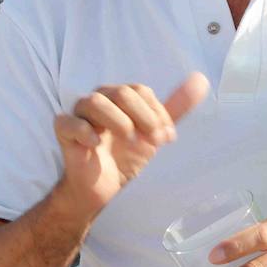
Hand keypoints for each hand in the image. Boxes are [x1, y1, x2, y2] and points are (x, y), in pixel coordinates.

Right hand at [53, 73, 208, 216]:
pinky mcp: (65, 133)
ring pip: (93, 101)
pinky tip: (96, 143)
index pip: (140, 91)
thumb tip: (201, 80)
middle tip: (151, 141)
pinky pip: (66, 122)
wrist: (103, 187)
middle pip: (121, 93)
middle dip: (142, 117)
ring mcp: (80, 116)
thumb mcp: (155, 133)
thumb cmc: (126, 155)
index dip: (156, 112)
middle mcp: (100, 101)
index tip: (165, 138)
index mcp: (120, 98)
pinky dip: (82, 129)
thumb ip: (176, 108)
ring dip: (116, 120)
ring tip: (128, 140)